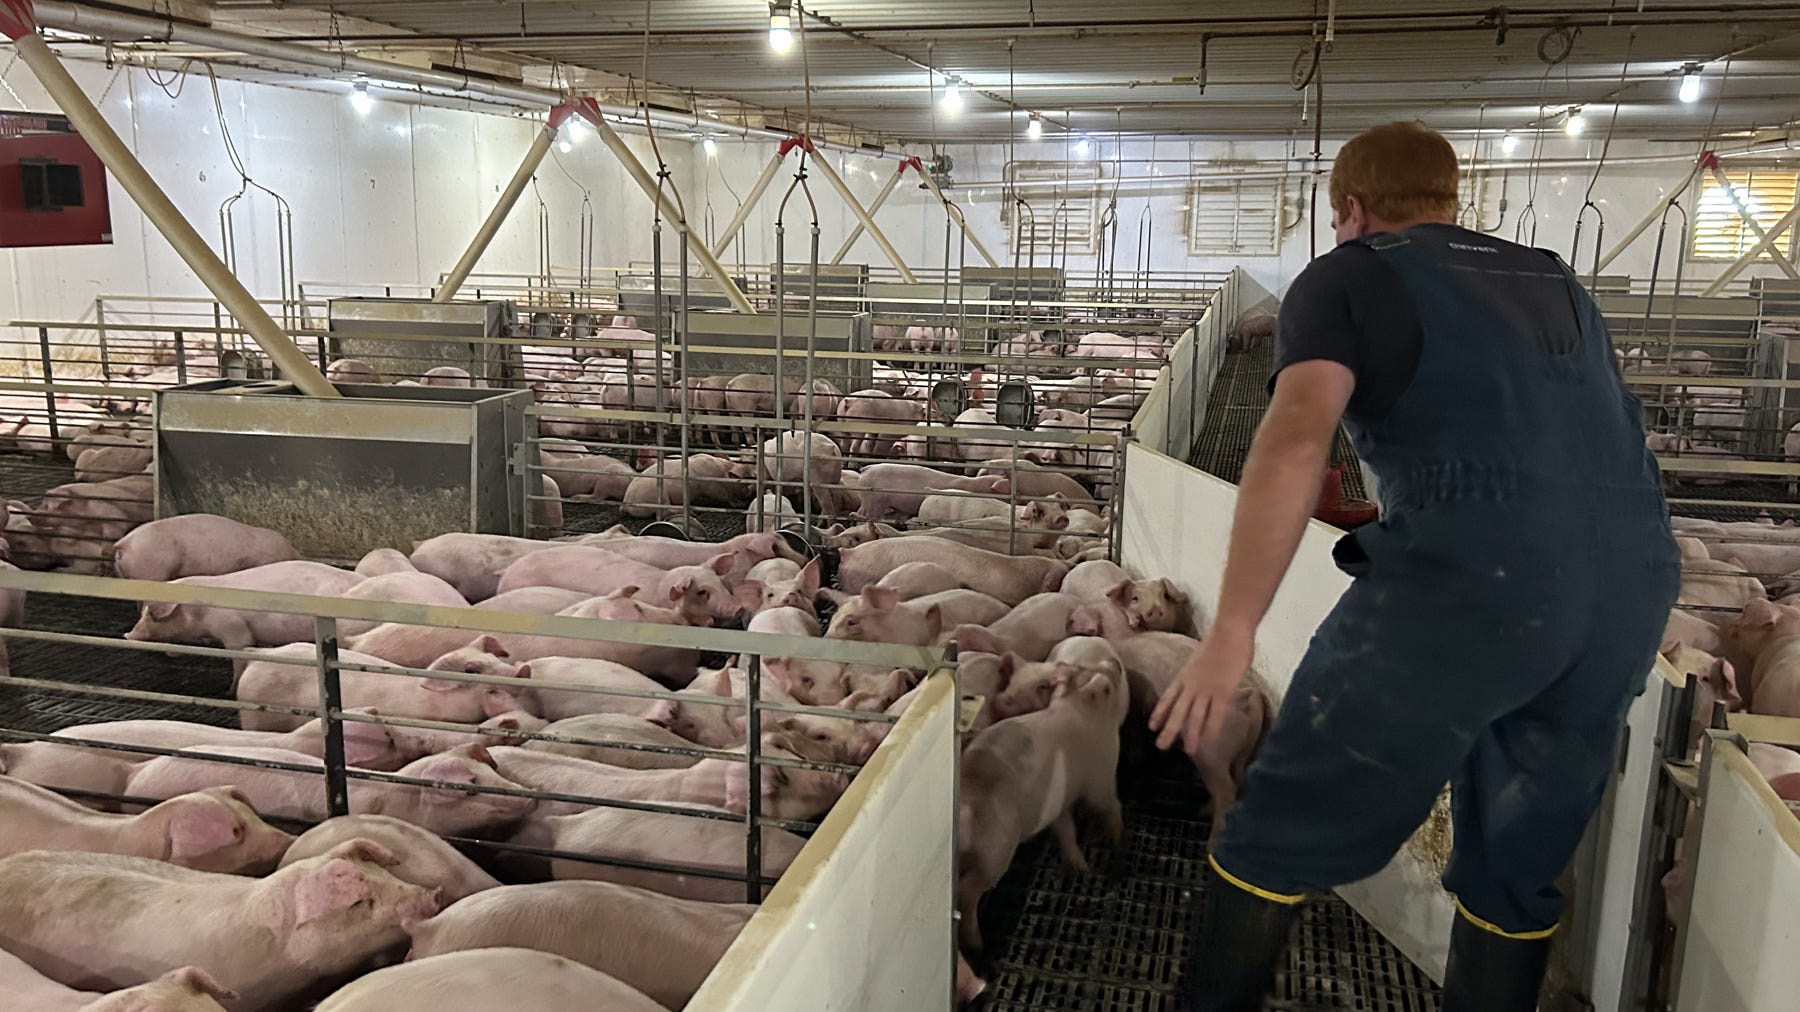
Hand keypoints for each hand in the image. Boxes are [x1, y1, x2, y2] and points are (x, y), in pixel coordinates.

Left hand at [1150, 628, 1252, 757]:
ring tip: (1188, 751)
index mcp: (1184, 675)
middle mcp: (1191, 685)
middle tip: (1161, 746)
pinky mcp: (1223, 692)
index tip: (1152, 726)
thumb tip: (1202, 681)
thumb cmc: (1220, 641)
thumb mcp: (1200, 659)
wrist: (1229, 632)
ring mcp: (1206, 689)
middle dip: (1169, 730)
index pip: (1168, 697)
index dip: (1159, 712)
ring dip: (1190, 735)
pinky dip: (1211, 728)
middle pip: (1177, 711)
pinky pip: (1215, 714)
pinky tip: (1209, 740)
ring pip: (1194, 717)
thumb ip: (1198, 673)